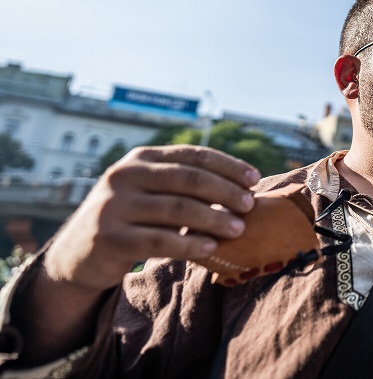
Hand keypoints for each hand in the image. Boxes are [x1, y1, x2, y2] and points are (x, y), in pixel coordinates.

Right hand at [42, 145, 259, 293]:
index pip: (194, 155)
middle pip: (189, 179)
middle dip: (226, 192)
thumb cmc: (133, 220)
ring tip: (238, 228)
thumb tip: (246, 189)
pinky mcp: (108, 237)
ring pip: (177, 209)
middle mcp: (125, 175)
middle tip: (250, 206)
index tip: (256, 179)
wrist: (78, 254)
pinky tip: (211, 247)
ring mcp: (114, 205)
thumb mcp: (153, 193)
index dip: (228, 166)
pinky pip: (159, 240)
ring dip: (214, 219)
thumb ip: (186, 186)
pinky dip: (189, 243)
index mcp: (141, 158)